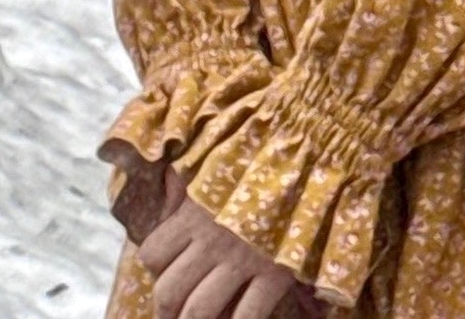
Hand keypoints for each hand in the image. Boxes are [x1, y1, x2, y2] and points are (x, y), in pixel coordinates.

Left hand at [138, 172, 309, 318]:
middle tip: (173, 313)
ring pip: (199, 311)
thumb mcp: (218, 164)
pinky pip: (246, 316)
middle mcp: (212, 242)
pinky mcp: (274, 276)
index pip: (152, 254)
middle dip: (166, 309)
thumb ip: (188, 180)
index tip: (165, 271)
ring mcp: (243, 262)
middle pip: (169, 292)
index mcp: (195, 214)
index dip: (155, 268)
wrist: (312, 161)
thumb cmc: (260, 163)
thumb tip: (165, 183)